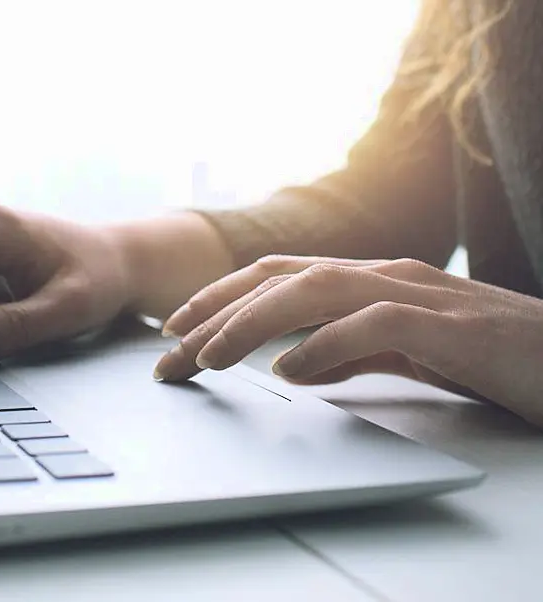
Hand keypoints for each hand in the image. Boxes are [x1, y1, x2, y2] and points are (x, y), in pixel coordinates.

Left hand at [153, 254, 542, 426]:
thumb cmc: (493, 358)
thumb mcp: (405, 355)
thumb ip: (352, 351)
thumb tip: (293, 364)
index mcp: (372, 281)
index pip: (277, 278)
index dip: (219, 299)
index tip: (174, 331)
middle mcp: (386, 276)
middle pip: (281, 278)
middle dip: (215, 311)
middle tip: (167, 351)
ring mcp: (419, 295)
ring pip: (316, 290)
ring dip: (252, 322)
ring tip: (208, 356)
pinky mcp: (451, 326)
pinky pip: (375, 326)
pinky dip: (325, 346)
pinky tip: (289, 373)